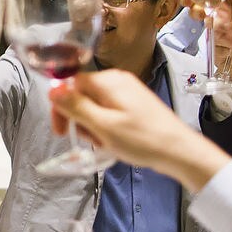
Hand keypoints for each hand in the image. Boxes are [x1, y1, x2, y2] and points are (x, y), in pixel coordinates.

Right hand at [48, 72, 230, 191]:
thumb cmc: (144, 139)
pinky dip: (105, 127)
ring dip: (93, 126)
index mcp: (109, 81)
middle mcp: (117, 81)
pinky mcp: (134, 103)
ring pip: (94, 105)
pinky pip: (108, 111)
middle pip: (81, 95)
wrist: (179, 151)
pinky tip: (114, 140)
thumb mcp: (103, 126)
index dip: (61, 108)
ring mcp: (127, 91)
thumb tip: (52, 91)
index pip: (70, 84)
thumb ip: (76, 106)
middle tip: (89, 140)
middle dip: (79, 120)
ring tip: (106, 143)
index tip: (61, 131)